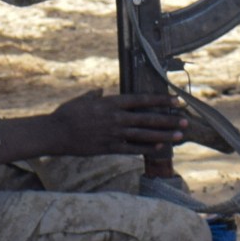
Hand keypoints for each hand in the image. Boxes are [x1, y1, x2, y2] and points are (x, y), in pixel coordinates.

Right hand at [49, 89, 185, 156]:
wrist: (54, 133)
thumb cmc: (67, 114)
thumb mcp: (82, 99)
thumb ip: (95, 96)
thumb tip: (102, 91)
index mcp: (111, 103)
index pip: (141, 100)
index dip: (161, 100)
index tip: (175, 101)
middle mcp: (115, 118)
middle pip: (148, 119)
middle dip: (168, 120)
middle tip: (185, 121)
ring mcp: (113, 134)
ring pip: (144, 135)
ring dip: (163, 135)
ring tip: (179, 136)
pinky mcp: (108, 148)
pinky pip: (132, 149)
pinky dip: (147, 149)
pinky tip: (160, 149)